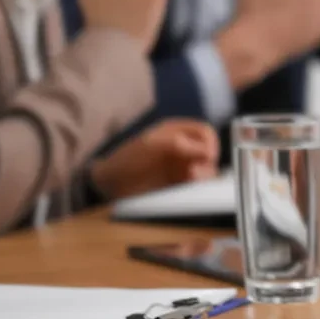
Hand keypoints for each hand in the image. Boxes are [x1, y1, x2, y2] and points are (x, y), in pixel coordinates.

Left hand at [89, 119, 218, 199]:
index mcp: (176, 131)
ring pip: (205, 168)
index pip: (204, 132)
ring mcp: (180, 166)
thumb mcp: (152, 145)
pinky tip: (188, 187)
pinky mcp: (178, 183)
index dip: (210, 142)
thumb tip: (205, 151)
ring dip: (203, 174)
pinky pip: (196, 183)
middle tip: (195, 173)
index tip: (207, 156)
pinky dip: (197, 185)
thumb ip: (179, 144)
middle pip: (209, 151)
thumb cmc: (127, 159)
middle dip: (207, 161)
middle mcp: (182, 148)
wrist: (109, 184)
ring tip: (190, 180)